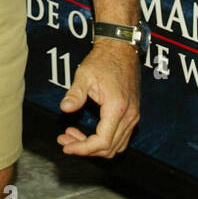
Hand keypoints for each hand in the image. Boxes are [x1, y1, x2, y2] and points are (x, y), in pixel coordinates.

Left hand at [57, 40, 140, 158]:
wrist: (120, 49)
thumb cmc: (103, 60)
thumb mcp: (84, 75)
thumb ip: (75, 94)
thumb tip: (64, 108)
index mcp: (117, 108)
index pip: (102, 142)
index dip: (83, 149)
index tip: (66, 145)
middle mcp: (129, 116)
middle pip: (109, 148)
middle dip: (85, 149)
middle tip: (65, 140)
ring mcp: (133, 116)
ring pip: (115, 146)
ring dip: (94, 147)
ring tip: (73, 135)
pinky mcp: (132, 114)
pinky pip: (120, 137)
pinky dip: (104, 140)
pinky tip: (88, 132)